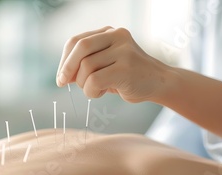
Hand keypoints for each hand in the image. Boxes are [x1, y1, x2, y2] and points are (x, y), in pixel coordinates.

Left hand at [56, 26, 174, 102]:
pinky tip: (101, 93)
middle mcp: (117, 36)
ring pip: (86, 67)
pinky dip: (91, 91)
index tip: (61, 76)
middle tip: (62, 83)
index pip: (77, 41)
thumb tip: (62, 74)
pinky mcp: (126, 68)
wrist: (160, 83)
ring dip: (83, 85)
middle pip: (80, 48)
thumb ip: (87, 63)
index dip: (65, 59)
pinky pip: (94, 80)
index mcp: (110, 32)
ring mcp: (123, 51)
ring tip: (94, 90)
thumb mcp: (107, 64)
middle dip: (67, 67)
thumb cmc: (129, 76)